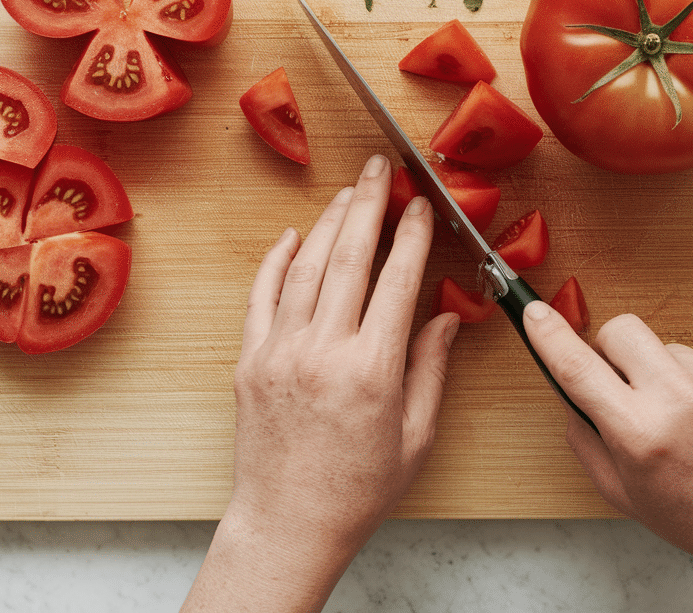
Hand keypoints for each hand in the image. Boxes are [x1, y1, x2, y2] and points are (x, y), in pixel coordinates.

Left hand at [182, 155, 458, 612]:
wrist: (288, 522)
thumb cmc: (357, 489)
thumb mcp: (416, 436)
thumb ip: (431, 369)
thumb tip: (444, 317)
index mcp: (372, 370)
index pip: (397, 281)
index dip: (412, 236)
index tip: (421, 206)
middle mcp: (323, 351)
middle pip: (348, 258)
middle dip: (369, 205)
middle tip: (379, 169)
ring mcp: (279, 352)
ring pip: (305, 268)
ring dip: (329, 222)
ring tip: (348, 192)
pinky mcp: (249, 361)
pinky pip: (261, 296)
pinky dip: (276, 261)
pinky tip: (292, 236)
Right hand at [524, 304, 692, 612]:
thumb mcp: (622, 493)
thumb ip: (584, 440)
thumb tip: (568, 392)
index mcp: (639, 434)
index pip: (578, 368)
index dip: (549, 335)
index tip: (534, 313)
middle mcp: (679, 401)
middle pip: (620, 329)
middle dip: (610, 347)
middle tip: (623, 380)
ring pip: (665, 346)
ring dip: (663, 371)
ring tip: (687, 417)